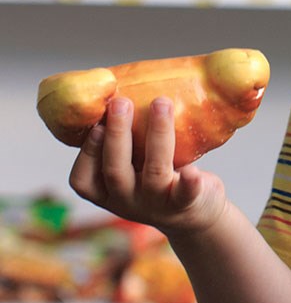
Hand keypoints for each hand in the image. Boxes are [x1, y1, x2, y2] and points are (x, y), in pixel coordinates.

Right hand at [69, 96, 227, 235]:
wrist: (195, 212)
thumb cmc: (158, 178)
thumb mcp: (133, 167)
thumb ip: (124, 143)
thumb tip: (118, 89)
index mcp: (107, 193)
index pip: (83, 180)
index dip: (87, 152)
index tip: (96, 123)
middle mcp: (127, 201)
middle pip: (115, 170)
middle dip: (117, 134)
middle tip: (120, 102)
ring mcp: (156, 204)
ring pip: (154, 171)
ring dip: (157, 135)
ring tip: (161, 103)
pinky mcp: (186, 203)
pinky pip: (185, 194)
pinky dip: (189, 183)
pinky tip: (194, 170)